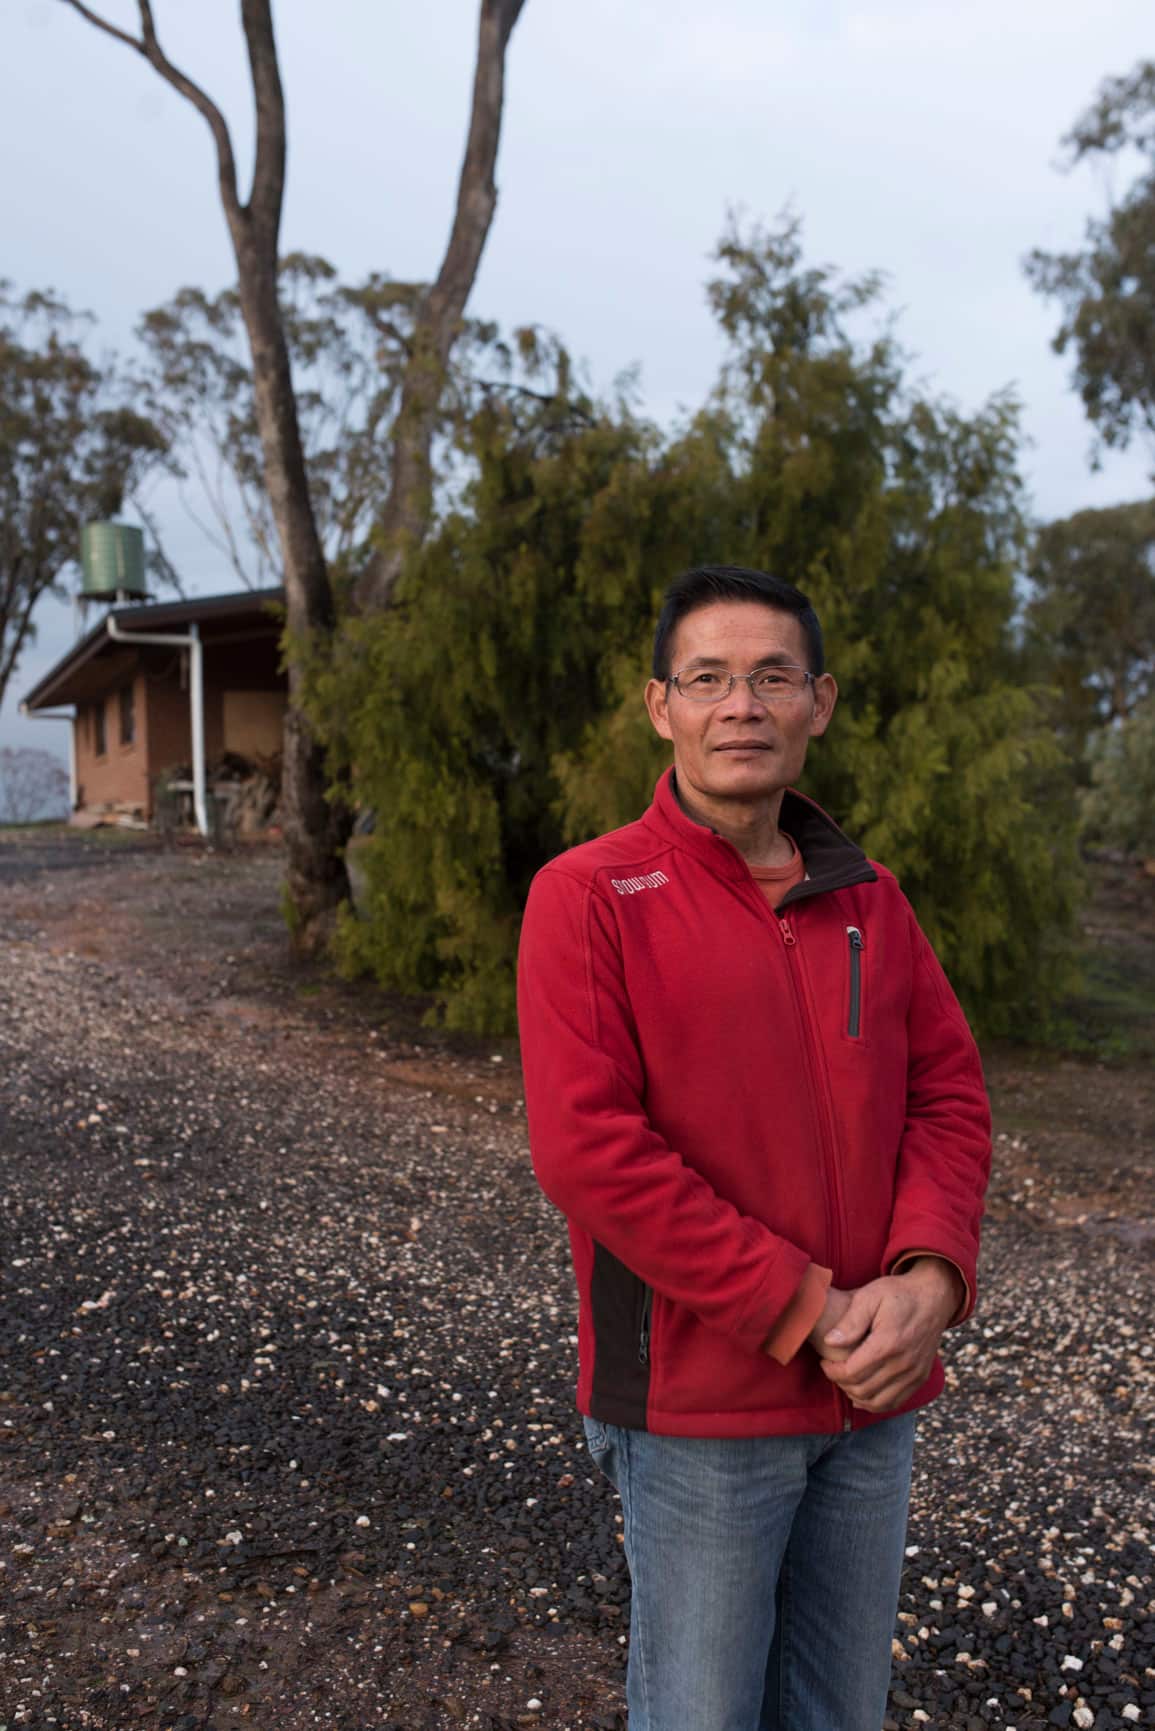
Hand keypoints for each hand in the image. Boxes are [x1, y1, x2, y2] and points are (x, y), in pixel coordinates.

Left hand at [815, 1263, 961, 1413]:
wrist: (933, 1297)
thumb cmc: (897, 1294)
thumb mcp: (870, 1297)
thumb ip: (850, 1321)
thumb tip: (829, 1342)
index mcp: (888, 1343)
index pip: (852, 1373)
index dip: (832, 1372)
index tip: (824, 1362)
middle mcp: (903, 1364)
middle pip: (862, 1390)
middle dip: (841, 1383)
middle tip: (832, 1370)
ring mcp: (914, 1374)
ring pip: (877, 1402)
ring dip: (856, 1395)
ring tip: (846, 1380)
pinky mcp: (920, 1378)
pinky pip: (894, 1403)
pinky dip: (875, 1403)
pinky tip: (863, 1391)